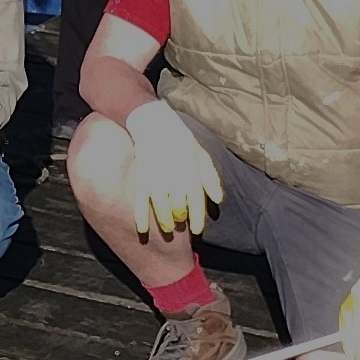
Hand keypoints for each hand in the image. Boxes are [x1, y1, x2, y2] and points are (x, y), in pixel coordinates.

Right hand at [121, 101, 223, 235]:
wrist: (158, 128)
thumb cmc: (183, 143)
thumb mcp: (202, 158)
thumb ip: (211, 179)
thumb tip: (218, 200)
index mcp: (192, 176)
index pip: (196, 204)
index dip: (197, 220)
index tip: (196, 230)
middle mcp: (175, 182)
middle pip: (179, 209)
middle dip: (180, 218)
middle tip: (179, 222)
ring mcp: (157, 183)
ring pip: (162, 210)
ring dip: (165, 223)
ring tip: (168, 229)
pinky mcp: (142, 181)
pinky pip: (141, 203)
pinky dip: (141, 219)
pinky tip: (144, 230)